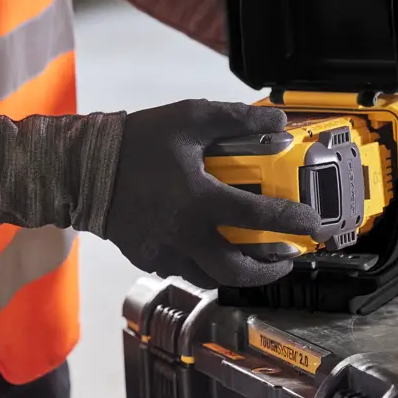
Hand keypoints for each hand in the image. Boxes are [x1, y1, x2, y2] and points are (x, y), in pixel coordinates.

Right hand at [103, 100, 326, 288]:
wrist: (83, 169)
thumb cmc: (139, 141)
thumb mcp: (189, 119)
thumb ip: (237, 120)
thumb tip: (279, 124)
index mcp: (200, 199)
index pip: (259, 217)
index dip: (293, 222)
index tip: (314, 224)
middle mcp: (185, 234)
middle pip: (237, 271)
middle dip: (270, 271)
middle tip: (288, 259)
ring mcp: (165, 252)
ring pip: (212, 279)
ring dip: (240, 274)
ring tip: (257, 261)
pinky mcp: (148, 259)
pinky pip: (185, 271)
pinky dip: (206, 266)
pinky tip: (214, 251)